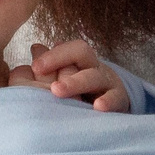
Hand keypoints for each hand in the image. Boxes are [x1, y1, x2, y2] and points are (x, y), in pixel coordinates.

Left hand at [8, 39, 129, 111]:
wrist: (114, 106)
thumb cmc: (82, 94)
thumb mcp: (66, 77)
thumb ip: (50, 67)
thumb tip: (35, 48)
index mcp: (80, 61)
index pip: (69, 48)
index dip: (54, 54)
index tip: (35, 67)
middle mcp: (94, 67)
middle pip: (82, 54)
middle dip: (60, 61)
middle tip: (41, 75)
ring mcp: (108, 84)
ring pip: (94, 77)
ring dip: (76, 82)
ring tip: (58, 91)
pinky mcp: (119, 101)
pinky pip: (115, 99)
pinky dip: (108, 101)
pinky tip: (98, 107)